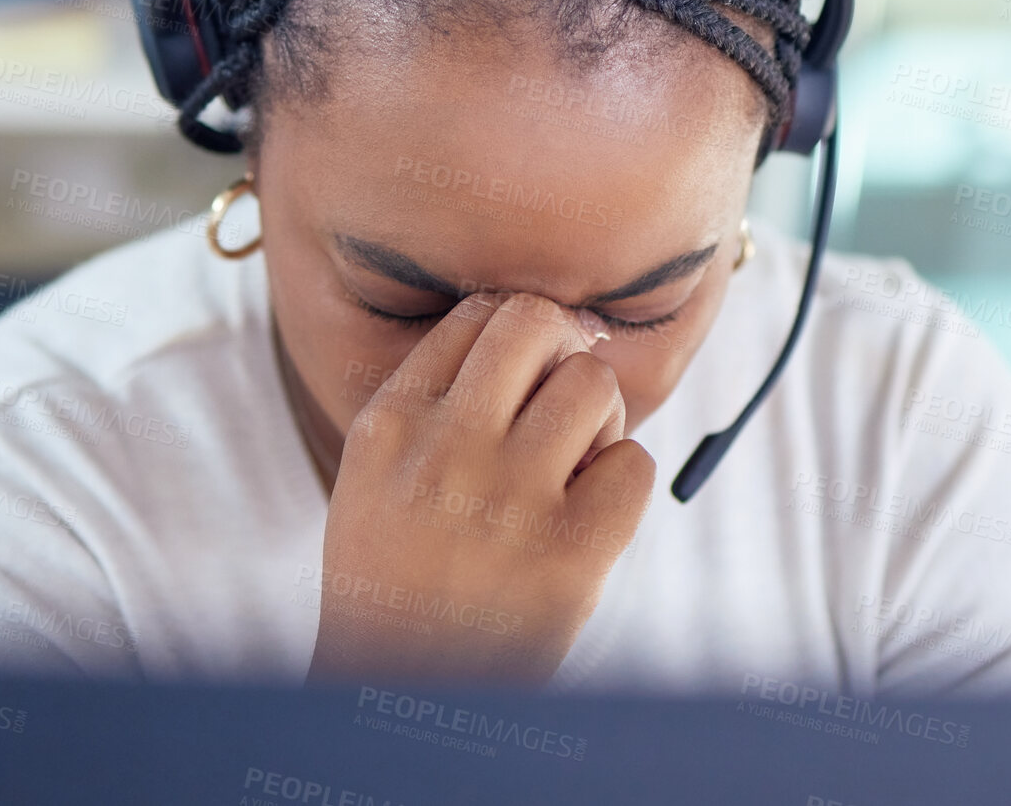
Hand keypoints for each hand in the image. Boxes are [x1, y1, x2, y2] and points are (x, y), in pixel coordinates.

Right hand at [306, 291, 655, 686]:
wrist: (398, 697)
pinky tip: (589, 516)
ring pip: (593, 384)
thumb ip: (435, 404)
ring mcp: (508, 498)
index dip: (520, 332)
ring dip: (599, 417)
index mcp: (390, 424)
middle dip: (563, 349)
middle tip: (561, 402)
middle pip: (536, 321)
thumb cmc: (397, 581)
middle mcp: (445, 447)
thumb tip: (542, 329)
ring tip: (573, 466)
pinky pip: (634, 464)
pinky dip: (623, 482)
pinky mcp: (570, 554)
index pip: (477, 313)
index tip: (531, 370)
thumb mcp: (375, 478)